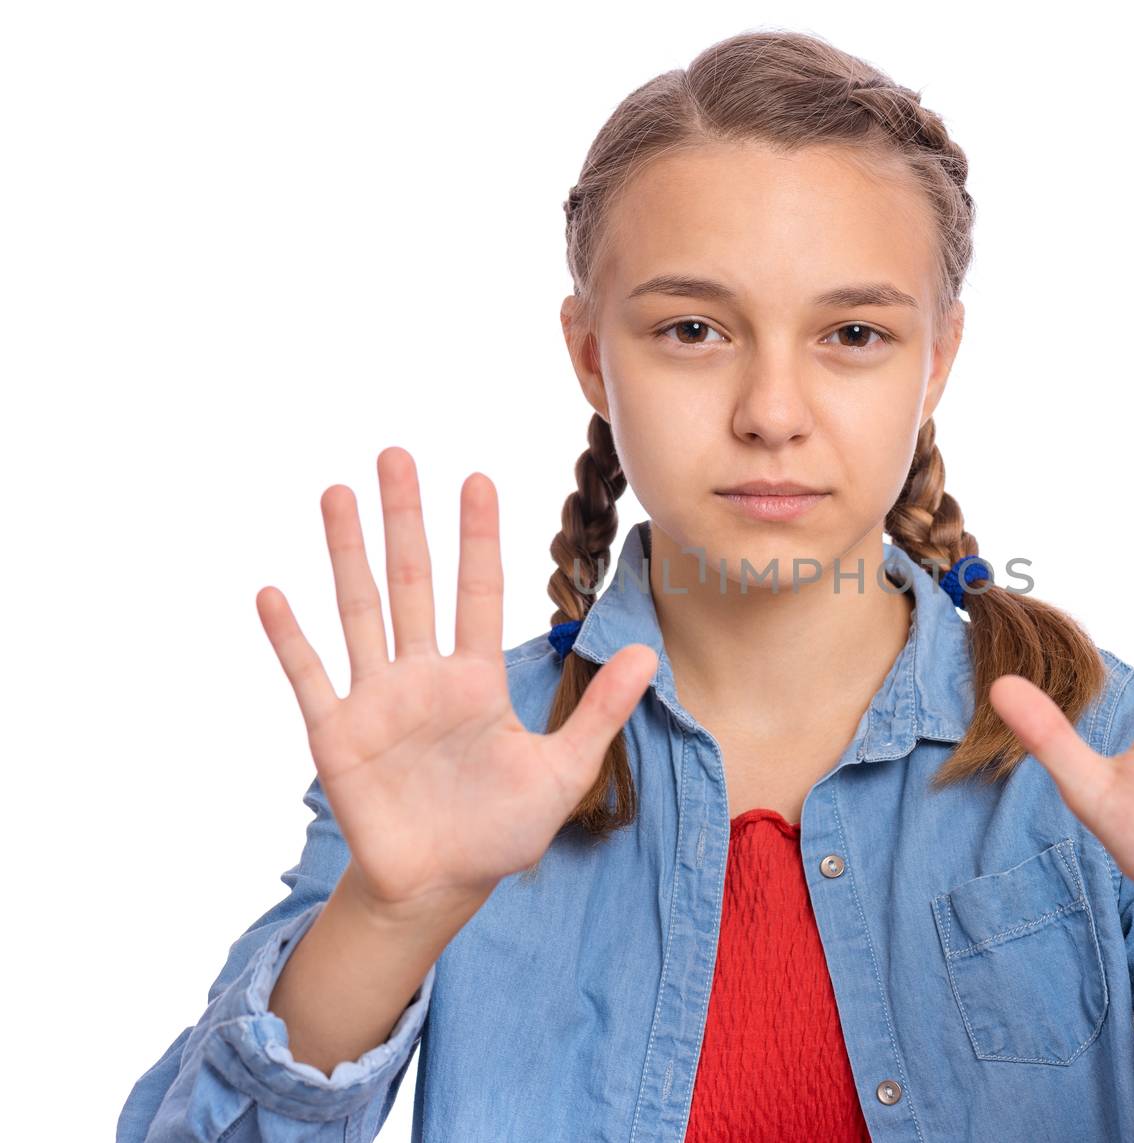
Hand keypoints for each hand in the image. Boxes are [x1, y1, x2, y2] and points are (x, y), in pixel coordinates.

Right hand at [256, 446, 656, 920]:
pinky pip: (310, 677)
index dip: (478, 538)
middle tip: (395, 454)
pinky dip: (291, 638)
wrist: (442, 888)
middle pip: (412, 581)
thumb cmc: (501, 831)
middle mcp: (424, 676)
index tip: (476, 479)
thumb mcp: (563, 772)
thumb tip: (650, 652)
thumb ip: (599, 711)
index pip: (478, 591)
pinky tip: (273, 592)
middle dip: (405, 519)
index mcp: (476, 679)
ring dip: (347, 553)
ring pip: (360, 611)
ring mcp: (377, 700)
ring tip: (336, 494)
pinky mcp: (337, 735)